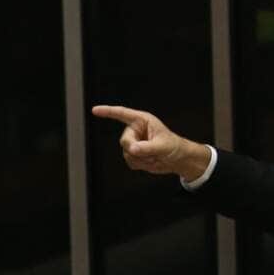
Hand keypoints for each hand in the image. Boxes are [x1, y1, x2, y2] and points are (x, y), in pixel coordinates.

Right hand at [91, 104, 210, 180]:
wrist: (178, 160)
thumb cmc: (174, 147)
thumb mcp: (163, 146)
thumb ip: (147, 147)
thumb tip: (132, 149)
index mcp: (142, 121)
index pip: (122, 114)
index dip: (108, 111)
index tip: (95, 110)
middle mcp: (136, 130)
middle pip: (124, 141)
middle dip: (137, 150)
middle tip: (152, 154)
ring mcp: (134, 142)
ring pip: (126, 153)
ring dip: (141, 159)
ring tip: (155, 157)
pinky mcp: (134, 154)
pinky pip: (129, 161)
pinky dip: (140, 164)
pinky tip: (151, 161)